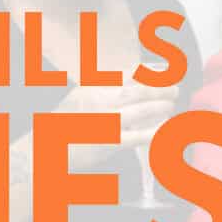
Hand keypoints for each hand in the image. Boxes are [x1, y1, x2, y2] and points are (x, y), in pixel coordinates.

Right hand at [59, 82, 177, 157]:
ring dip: (160, 106)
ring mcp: (106, 122)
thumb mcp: (78, 97)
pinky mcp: (111, 142)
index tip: (165, 70)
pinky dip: (156, 131)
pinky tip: (166, 128)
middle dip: (161, 88)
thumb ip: (101, 88)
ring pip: (142, 110)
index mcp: (92, 87)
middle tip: (173, 90)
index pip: (128, 73)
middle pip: (139, 89)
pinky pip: (140, 135)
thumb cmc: (63, 126)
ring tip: (170, 106)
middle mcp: (100, 101)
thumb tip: (131, 82)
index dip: (151, 71)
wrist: (48, 151)